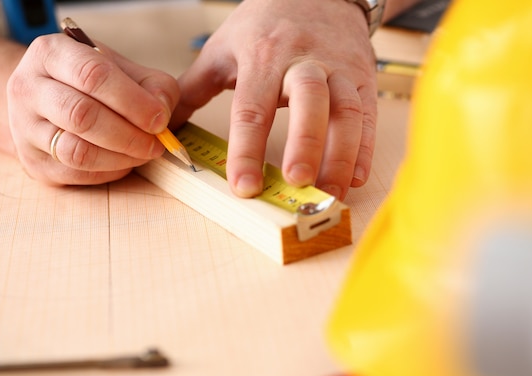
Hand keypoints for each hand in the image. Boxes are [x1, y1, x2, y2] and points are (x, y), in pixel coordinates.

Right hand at [7, 34, 179, 184]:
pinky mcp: (33, 162)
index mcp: (52, 53)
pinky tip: (124, 161)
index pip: (93, 75)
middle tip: (156, 143)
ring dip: (121, 157)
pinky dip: (109, 171)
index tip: (160, 119)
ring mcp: (24, 128)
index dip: (133, 101)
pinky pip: (76, 173)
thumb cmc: (95, 86)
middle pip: (82, 115)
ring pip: (76, 151)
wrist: (48, 102)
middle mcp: (28, 87)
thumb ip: (154, 86)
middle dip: (129, 134)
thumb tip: (162, 112)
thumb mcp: (125, 71)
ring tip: (144, 153)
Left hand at [172, 0, 377, 199]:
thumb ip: (193, 87)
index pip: (253, 108)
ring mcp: (339, 68)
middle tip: (296, 182)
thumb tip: (162, 124)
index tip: (244, 186)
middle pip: (310, 101)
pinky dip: (366, 148)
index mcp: (263, 56)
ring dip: (341, 154)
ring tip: (330, 194)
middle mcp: (304, 61)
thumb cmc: (267, 24)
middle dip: (305, 143)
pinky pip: (369, 114)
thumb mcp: (224, 46)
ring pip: (347, 111)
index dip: (247, 149)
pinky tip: (357, 177)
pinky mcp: (363, 77)